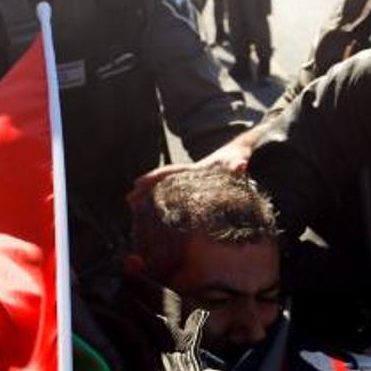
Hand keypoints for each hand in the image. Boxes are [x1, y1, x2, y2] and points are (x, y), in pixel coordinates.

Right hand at [126, 128, 260, 205]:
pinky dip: (164, 204)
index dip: (154, 178)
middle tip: (129, 200)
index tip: (138, 184)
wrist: (241, 154)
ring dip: (151, 197)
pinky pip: (175, 197)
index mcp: (195, 170)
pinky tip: (158, 217)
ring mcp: (191, 184)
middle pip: (162, 182)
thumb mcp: (238, 160)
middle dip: (146, 189)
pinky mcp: (196, 191)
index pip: (171, 173)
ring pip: (166, 190)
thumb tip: (240, 166)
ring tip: (135, 209)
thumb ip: (238, 163)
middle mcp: (189, 176)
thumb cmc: (239, 158)